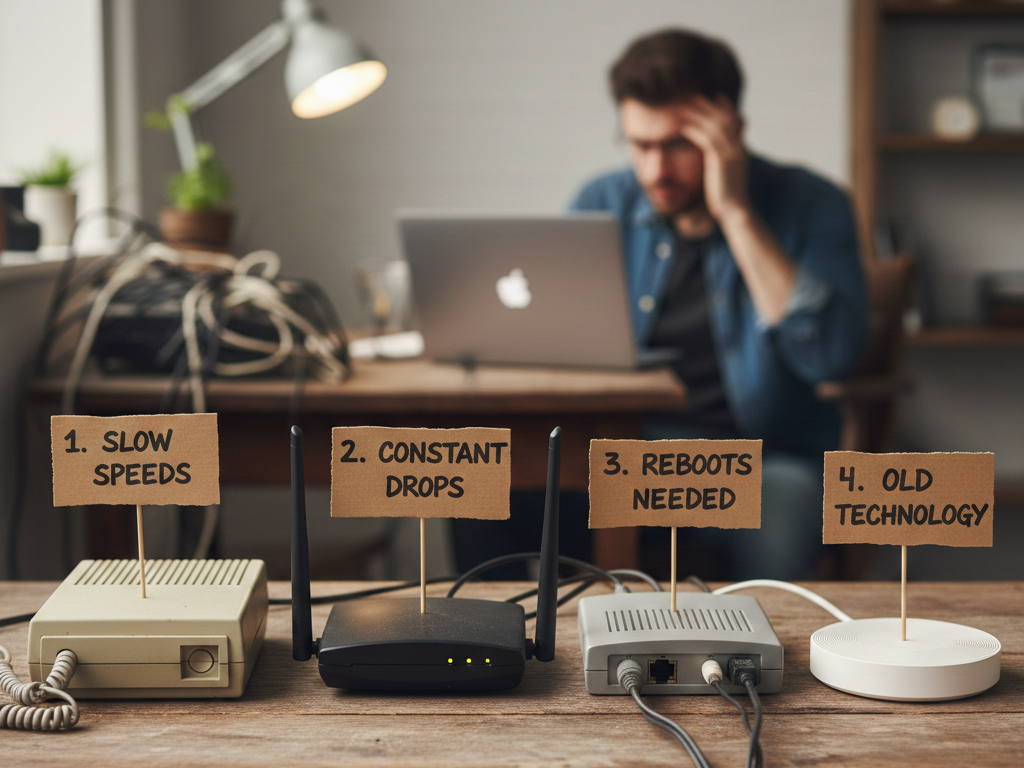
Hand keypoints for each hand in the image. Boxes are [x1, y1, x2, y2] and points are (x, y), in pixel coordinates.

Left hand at [677, 96, 749, 222]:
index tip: (717, 97)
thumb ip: (723, 162)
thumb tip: (716, 160)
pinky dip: (694, 130)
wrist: (735, 211)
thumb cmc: (727, 198)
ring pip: (715, 125)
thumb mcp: (727, 175)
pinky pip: (706, 139)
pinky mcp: (721, 159)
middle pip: (725, 119)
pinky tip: (683, 126)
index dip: (725, 108)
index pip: (734, 122)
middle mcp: (738, 147)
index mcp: (740, 150)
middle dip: (710, 106)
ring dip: (699, 114)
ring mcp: (731, 152)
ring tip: (686, 105)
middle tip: (696, 96)